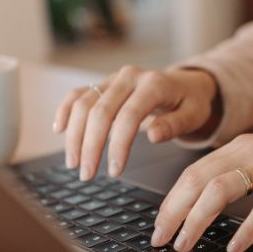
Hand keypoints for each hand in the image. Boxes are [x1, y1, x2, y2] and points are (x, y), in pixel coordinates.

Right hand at [52, 66, 218, 179]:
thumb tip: (153, 135)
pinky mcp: (102, 84)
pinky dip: (65, 110)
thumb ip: (175, 125)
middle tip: (87, 174)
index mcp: (153, 84)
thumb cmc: (190, 103)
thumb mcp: (193, 115)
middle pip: (100, 111)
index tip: (114, 171)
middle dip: (90, 146)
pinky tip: (59, 129)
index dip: (118, 145)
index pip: (129, 116)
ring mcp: (113, 78)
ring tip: (73, 163)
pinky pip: (78, 94)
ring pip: (83, 103)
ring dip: (75, 135)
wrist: (185, 84)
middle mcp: (129, 77)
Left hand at [151, 121, 252, 251]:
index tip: (158, 226)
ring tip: (186, 245)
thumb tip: (198, 205)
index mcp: (238, 147)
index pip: (192, 173)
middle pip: (198, 180)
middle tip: (161, 240)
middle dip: (173, 213)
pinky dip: (246, 229)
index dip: (170, 201)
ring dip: (197, 220)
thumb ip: (233, 173)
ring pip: (221, 190)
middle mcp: (250, 152)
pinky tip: (235, 247)